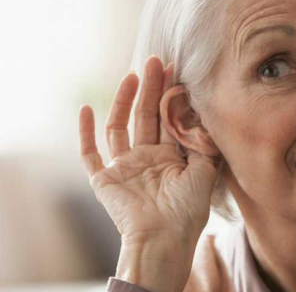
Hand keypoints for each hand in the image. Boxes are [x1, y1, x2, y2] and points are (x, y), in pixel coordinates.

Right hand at [78, 56, 216, 244]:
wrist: (164, 238)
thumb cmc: (188, 211)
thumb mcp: (205, 172)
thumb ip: (204, 145)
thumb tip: (206, 118)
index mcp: (170, 159)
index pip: (168, 120)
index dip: (171, 96)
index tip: (176, 71)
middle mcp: (146, 159)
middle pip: (146, 116)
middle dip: (151, 89)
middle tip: (156, 61)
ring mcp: (124, 168)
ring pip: (120, 127)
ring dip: (123, 101)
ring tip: (132, 75)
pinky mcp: (103, 179)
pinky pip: (89, 154)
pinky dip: (84, 133)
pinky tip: (86, 109)